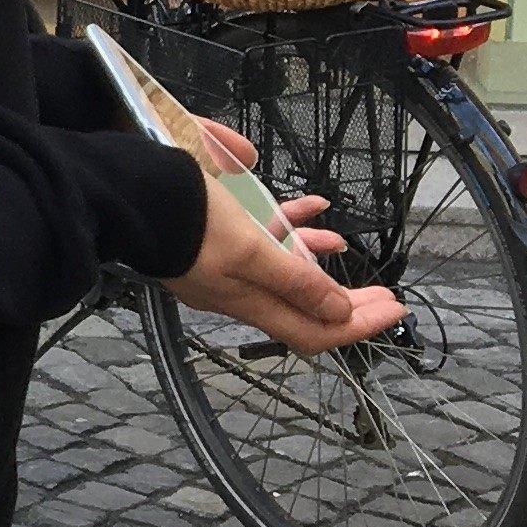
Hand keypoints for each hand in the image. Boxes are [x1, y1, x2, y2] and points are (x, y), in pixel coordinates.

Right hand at [159, 120, 404, 353]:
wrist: (131, 193)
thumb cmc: (191, 221)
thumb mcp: (252, 251)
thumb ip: (296, 283)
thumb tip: (340, 314)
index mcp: (247, 302)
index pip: (313, 332)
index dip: (358, 326)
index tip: (395, 309)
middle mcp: (238, 291)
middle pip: (304, 307)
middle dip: (347, 300)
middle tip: (383, 291)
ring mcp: (224, 266)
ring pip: (283, 271)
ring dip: (316, 259)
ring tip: (339, 241)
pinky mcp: (213, 241)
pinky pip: (261, 239)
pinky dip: (287, 225)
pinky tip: (307, 206)